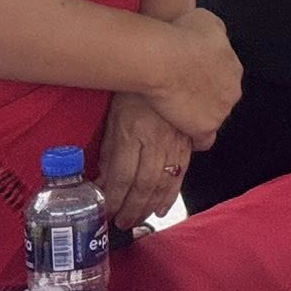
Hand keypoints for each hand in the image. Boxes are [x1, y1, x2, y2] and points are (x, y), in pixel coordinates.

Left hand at [97, 92, 191, 229]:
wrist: (166, 67)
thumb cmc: (133, 92)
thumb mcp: (114, 120)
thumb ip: (110, 151)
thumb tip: (103, 182)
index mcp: (131, 134)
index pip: (121, 176)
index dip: (113, 199)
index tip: (105, 212)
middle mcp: (155, 141)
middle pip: (144, 183)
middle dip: (132, 208)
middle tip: (122, 224)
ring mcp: (174, 141)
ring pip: (164, 181)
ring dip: (151, 205)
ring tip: (141, 219)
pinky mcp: (187, 140)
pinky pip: (182, 171)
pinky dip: (172, 192)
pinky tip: (164, 206)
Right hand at [141, 7, 242, 149]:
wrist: (165, 58)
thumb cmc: (181, 35)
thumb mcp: (206, 20)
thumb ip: (214, 33)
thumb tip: (211, 36)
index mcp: (233, 67)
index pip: (224, 79)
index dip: (206, 81)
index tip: (190, 81)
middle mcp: (233, 90)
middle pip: (220, 100)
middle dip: (204, 99)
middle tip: (181, 97)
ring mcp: (220, 111)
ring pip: (213, 118)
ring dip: (198, 118)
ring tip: (177, 115)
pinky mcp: (204, 127)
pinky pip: (204, 140)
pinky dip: (195, 139)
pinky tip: (182, 133)